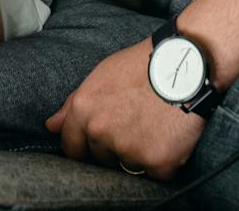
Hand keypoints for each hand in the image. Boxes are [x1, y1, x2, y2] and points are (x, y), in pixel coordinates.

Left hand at [46, 38, 204, 180]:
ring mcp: (128, 149)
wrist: (187, 65)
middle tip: (134, 125)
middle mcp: (101, 132)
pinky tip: (168, 137)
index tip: (93, 147)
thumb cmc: (144, 66)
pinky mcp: (156, 162)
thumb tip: (51, 126)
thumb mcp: (102, 75)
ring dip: (138, 155)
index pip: (71, 147)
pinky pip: (156, 174)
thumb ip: (74, 105)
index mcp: (84, 110)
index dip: (82, 149)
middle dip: (114, 149)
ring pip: (127, 167)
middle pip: (100, 159)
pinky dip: (163, 162)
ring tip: (152, 127)